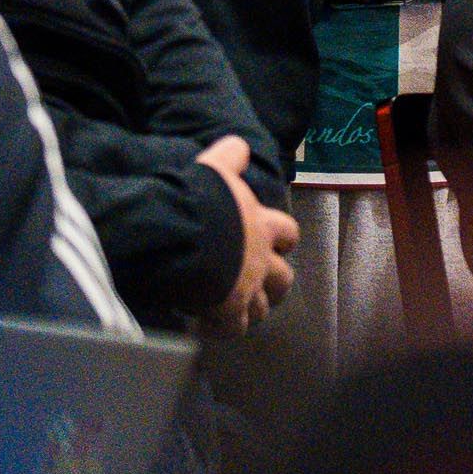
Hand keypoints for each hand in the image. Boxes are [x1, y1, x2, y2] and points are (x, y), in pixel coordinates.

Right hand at [196, 135, 299, 330]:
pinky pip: (233, 328)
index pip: (288, 233)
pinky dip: (223, 328)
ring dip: (253, 308)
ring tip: (237, 309)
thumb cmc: (201, 200)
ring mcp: (248, 288)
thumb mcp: (215, 167)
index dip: (283, 239)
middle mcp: (261, 259)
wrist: (184, 233)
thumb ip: (229, 156)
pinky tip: (207, 326)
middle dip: (275, 282)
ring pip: (264, 308)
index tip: (276, 243)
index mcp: (262, 225)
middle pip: (284, 278)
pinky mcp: (229, 311)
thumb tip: (239, 145)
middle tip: (261, 283)